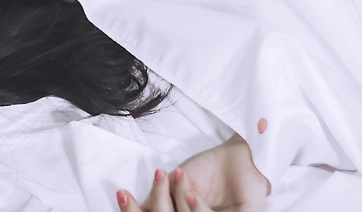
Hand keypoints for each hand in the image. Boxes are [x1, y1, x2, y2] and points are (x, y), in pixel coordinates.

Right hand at [116, 133, 269, 210]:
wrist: (238, 156)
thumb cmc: (208, 171)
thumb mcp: (174, 185)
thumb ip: (155, 200)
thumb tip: (130, 207)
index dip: (134, 211)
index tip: (122, 194)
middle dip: (157, 204)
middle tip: (158, 179)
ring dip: (178, 202)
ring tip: (181, 179)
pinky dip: (196, 208)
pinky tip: (191, 194)